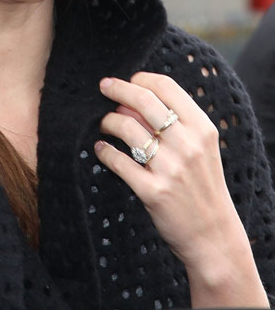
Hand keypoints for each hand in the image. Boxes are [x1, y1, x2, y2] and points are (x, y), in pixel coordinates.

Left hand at [94, 72, 267, 307]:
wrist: (213, 235)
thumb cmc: (202, 184)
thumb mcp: (200, 148)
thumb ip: (172, 122)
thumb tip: (129, 99)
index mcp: (201, 128)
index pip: (166, 86)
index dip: (141, 78)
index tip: (128, 79)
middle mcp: (188, 145)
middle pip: (143, 101)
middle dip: (118, 89)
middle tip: (104, 86)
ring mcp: (170, 169)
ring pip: (127, 128)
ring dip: (108, 121)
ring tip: (105, 124)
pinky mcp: (153, 192)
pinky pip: (119, 162)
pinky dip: (104, 151)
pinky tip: (100, 148)